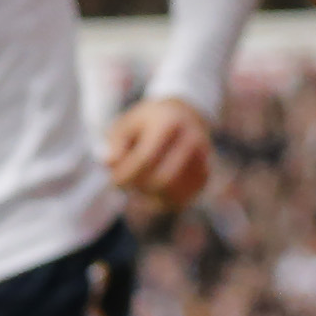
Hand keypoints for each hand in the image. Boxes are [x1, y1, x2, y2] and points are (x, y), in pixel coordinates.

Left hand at [102, 96, 215, 211]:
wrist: (185, 113)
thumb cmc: (148, 122)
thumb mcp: (126, 123)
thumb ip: (115, 142)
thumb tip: (109, 163)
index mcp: (169, 124)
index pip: (146, 159)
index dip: (126, 174)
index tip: (113, 181)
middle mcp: (192, 141)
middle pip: (162, 179)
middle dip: (139, 188)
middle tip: (125, 185)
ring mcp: (204, 158)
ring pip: (175, 193)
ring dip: (151, 198)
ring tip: (138, 186)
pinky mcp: (206, 174)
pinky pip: (184, 199)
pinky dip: (164, 202)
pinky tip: (151, 193)